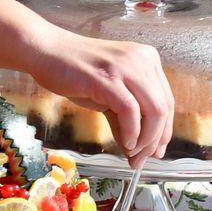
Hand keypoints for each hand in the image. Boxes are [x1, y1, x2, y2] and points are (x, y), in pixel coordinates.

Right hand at [26, 29, 174, 163]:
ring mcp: (125, 67)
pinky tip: (126, 143)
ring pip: (154, 111)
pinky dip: (132, 132)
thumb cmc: (74, 71)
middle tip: (142, 159)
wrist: (45, 51)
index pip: (167, 100)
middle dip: (155, 140)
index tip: (156, 151)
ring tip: (132, 153)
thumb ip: (123, 119)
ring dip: (146, 139)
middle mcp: (142, 59)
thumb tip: (134, 151)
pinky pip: (130, 111)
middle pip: (164, 108)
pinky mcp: (107, 78)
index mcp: (147, 59)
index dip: (164, 130)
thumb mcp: (107, 94)